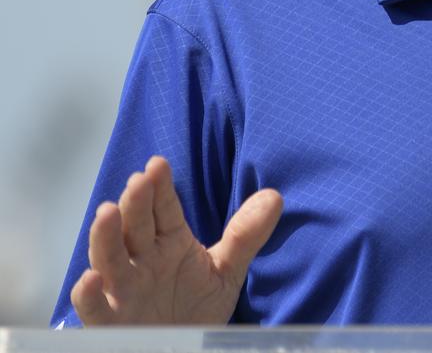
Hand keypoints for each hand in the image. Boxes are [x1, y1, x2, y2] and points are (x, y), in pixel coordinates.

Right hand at [70, 155, 282, 324]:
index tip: (158, 165)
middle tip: (139, 181)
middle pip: (135, 227)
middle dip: (136, 204)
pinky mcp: (111, 323)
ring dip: (105, 237)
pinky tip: (90, 279)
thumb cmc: (197, 309)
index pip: (164, 210)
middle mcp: (143, 261)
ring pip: (109, 259)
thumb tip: (274, 196)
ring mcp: (124, 290)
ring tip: (107, 212)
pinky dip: (89, 295)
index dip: (159, 188)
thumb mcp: (226, 272)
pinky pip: (95, 308)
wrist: (184, 349)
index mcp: (169, 242)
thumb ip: (245, 236)